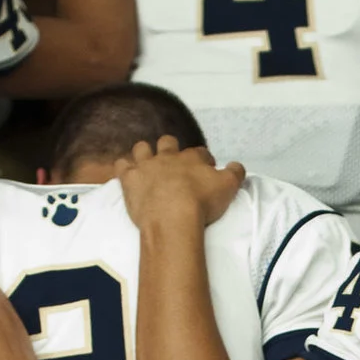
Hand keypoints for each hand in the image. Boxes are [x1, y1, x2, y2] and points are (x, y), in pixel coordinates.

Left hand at [117, 138, 246, 230]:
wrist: (172, 216)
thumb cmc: (202, 203)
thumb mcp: (229, 187)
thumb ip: (235, 172)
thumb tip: (237, 165)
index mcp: (192, 158)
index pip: (200, 153)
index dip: (203, 160)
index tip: (206, 170)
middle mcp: (168, 156)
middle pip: (168, 143)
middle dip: (171, 148)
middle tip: (174, 164)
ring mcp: (147, 166)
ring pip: (142, 148)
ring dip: (145, 153)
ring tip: (148, 164)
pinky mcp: (130, 178)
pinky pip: (122, 165)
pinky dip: (124, 168)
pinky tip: (128, 174)